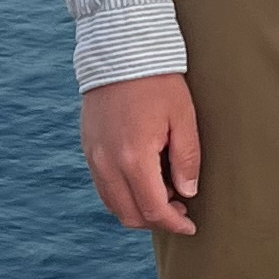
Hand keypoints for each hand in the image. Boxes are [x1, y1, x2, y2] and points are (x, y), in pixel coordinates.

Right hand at [81, 73, 201, 234]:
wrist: (120, 52)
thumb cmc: (157, 81)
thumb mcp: (183, 118)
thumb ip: (187, 159)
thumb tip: (187, 192)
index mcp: (133, 158)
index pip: (153, 209)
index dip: (174, 224)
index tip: (190, 226)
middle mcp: (107, 163)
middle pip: (129, 214)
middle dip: (156, 220)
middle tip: (180, 210)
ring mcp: (93, 156)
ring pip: (113, 204)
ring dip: (138, 209)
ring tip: (164, 193)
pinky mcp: (88, 148)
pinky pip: (103, 186)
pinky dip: (123, 194)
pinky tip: (144, 178)